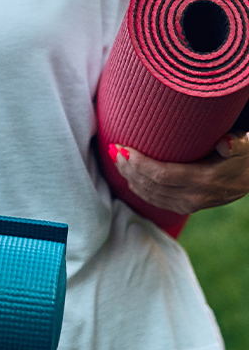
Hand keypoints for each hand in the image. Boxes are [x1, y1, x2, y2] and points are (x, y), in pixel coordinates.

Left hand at [110, 133, 248, 214]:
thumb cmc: (244, 156)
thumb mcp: (244, 146)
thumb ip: (236, 143)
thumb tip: (225, 143)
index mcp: (204, 181)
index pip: (161, 175)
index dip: (138, 163)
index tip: (122, 148)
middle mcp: (194, 197)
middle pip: (151, 186)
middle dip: (128, 168)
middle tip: (113, 150)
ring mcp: (190, 205)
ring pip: (151, 196)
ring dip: (130, 178)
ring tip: (116, 160)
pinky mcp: (187, 207)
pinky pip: (157, 202)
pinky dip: (140, 190)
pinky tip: (129, 178)